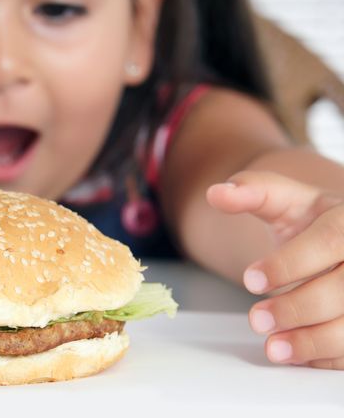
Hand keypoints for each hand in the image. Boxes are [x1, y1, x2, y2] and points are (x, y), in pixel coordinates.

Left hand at [207, 171, 343, 368]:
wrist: (337, 240)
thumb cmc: (310, 221)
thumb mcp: (282, 200)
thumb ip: (250, 192)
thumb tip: (216, 193)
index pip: (327, 242)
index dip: (288, 265)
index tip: (250, 281)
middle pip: (342, 290)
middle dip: (296, 308)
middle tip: (255, 319)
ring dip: (311, 341)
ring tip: (272, 348)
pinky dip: (322, 355)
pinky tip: (294, 355)